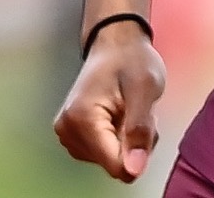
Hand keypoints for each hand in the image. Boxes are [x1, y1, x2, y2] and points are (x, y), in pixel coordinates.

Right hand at [53, 23, 166, 182]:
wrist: (115, 43)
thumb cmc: (131, 59)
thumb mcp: (145, 89)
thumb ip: (140, 131)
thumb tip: (134, 169)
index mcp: (82, 118)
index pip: (114, 164)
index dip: (138, 152)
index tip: (144, 123)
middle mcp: (67, 130)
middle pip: (112, 163)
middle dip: (133, 145)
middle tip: (137, 112)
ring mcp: (67, 133)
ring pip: (109, 160)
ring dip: (127, 142)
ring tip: (129, 111)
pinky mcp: (72, 135)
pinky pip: (103, 153)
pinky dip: (118, 139)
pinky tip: (120, 116)